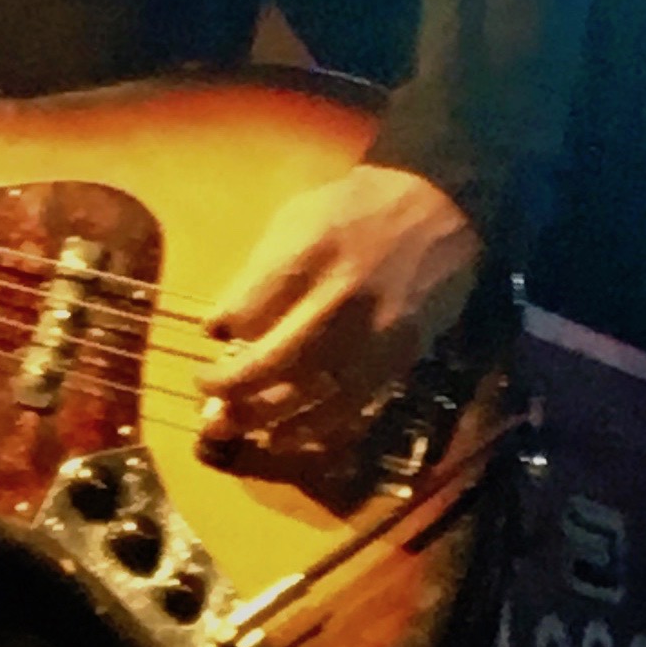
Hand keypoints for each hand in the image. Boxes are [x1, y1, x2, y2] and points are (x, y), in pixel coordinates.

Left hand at [197, 163, 479, 450]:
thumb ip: (259, 270)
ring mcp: (369, 337)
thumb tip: (223, 327)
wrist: (440, 212)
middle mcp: (338, 301)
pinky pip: (345, 410)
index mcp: (307, 256)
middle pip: (269, 362)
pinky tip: (280, 436)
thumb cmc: (356, 210)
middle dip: (227, 385)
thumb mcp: (298, 216)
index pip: (246, 311)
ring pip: (304, 396)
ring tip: (226, 422)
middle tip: (205, 388)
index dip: (220, 327)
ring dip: (257, 417)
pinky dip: (307, 431)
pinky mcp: (394, 362)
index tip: (214, 330)